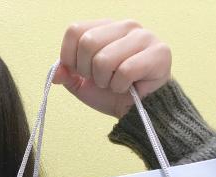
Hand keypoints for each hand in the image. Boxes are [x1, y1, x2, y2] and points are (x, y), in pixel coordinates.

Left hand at [53, 19, 172, 118]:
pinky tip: (128, 87)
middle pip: (88, 42)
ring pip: (104, 58)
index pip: (74, 30)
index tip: (81, 72)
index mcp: (105, 27)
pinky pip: (125, 71)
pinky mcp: (159, 53)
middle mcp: (125, 26)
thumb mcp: (82, 85)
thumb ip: (67, 74)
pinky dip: (120, 86)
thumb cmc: (112, 93)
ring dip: (105, 81)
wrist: (139, 111)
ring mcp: (143, 36)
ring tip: (114, 84)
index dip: (70, 57)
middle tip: (100, 80)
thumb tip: (56, 72)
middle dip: (88, 71)